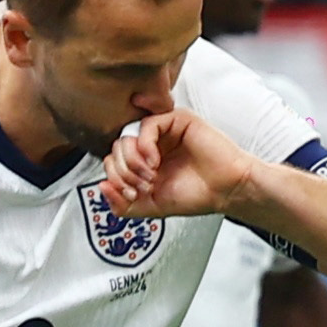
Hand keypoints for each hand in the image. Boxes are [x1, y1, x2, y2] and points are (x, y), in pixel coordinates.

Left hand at [98, 104, 256, 220]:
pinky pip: (147, 125)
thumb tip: (100, 186)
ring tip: (149, 175)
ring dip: (132, 161)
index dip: (115, 178)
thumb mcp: (150, 206)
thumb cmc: (195, 195)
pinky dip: (144, 146)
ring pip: (127, 135)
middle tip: (142, 186)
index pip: (113, 160)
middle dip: (123, 172)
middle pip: (117, 147)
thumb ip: (122, 204)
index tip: (131, 195)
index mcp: (144, 161)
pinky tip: (155, 162)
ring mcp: (164, 131)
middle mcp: (152, 144)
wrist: (225, 191)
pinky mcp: (177, 120)